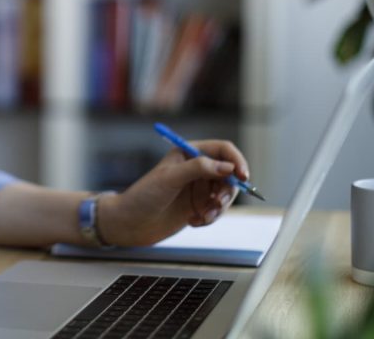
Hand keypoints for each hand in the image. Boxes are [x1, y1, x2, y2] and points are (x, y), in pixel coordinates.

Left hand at [97, 140, 248, 246]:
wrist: (129, 224)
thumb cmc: (144, 196)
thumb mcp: (170, 178)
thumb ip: (198, 169)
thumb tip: (228, 167)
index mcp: (189, 152)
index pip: (223, 150)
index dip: (236, 161)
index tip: (243, 177)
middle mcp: (197, 168)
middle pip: (229, 173)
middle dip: (228, 190)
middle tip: (217, 204)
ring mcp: (198, 188)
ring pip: (225, 194)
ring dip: (219, 207)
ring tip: (202, 217)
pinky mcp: (198, 206)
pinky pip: (217, 210)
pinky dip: (211, 217)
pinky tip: (193, 222)